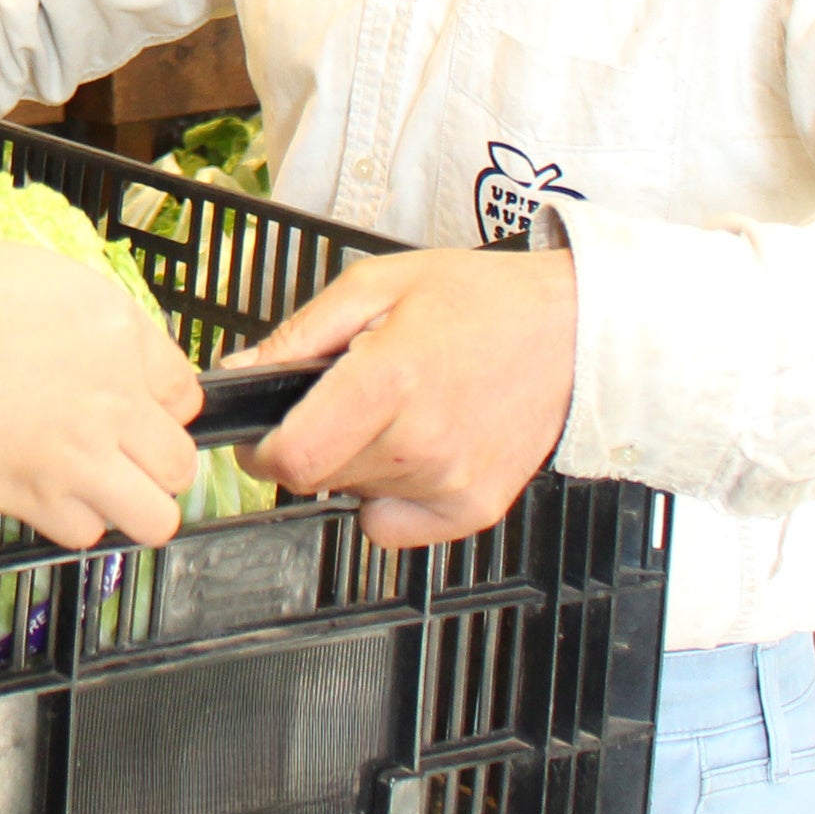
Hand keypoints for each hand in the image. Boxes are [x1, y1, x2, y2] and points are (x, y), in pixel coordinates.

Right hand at [0, 232, 201, 548]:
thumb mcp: (7, 261)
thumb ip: (58, 300)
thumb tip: (54, 317)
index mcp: (113, 326)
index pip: (182, 384)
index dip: (157, 396)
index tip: (132, 397)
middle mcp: (113, 398)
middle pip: (180, 460)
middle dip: (154, 458)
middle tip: (115, 447)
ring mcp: (81, 457)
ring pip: (156, 514)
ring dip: (130, 503)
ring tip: (95, 484)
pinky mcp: (37, 500)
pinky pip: (84, 533)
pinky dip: (69, 520)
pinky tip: (43, 493)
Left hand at [233, 249, 575, 547]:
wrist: (568, 332)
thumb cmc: (479, 301)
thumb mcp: (375, 285)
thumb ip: (300, 333)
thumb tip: (245, 372)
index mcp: (388, 381)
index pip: (291, 457)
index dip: (261, 448)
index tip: (263, 432)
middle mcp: (419, 443)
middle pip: (317, 476)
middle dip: (313, 439)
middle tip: (347, 398)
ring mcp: (449, 484)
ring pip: (354, 495)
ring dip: (355, 462)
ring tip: (398, 410)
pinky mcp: (472, 510)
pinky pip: (392, 527)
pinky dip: (389, 496)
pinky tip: (414, 450)